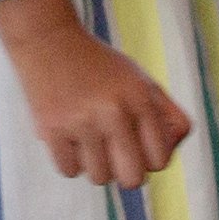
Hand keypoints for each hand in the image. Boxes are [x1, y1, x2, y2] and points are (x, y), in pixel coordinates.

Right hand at [0, 0, 192, 189]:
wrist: (48, 41)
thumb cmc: (99, 66)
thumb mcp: (140, 79)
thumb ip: (165, 113)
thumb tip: (170, 150)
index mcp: (141, 98)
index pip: (160, 160)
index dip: (150, 160)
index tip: (138, 149)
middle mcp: (114, 111)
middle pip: (132, 178)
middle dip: (125, 172)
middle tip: (114, 155)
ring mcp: (81, 122)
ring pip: (100, 178)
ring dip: (95, 166)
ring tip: (89, 142)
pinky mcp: (51, 129)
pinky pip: (70, 171)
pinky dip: (71, 162)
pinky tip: (70, 139)